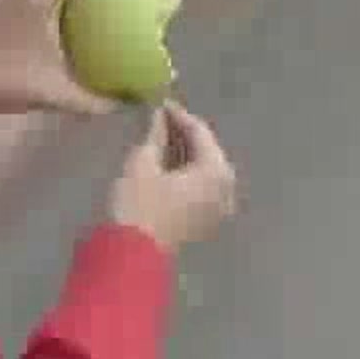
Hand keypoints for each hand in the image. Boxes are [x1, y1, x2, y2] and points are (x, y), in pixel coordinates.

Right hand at [110, 100, 236, 252]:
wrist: (133, 256)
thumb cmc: (139, 205)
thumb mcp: (143, 162)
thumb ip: (155, 134)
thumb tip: (159, 115)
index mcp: (217, 170)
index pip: (199, 132)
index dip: (178, 114)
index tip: (160, 102)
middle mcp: (227, 188)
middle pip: (206, 151)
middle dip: (182, 134)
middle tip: (159, 119)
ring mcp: (220, 207)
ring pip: (203, 170)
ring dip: (183, 153)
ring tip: (158, 138)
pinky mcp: (207, 220)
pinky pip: (201, 187)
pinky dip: (185, 173)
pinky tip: (166, 163)